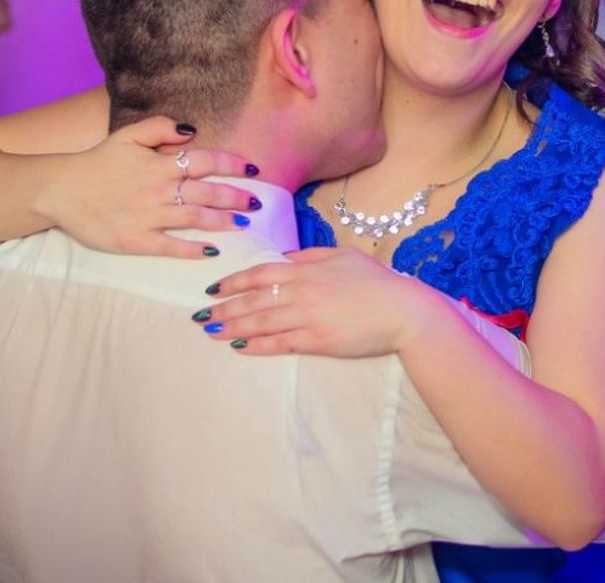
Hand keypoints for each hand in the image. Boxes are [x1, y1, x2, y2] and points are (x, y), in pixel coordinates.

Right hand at [38, 116, 258, 258]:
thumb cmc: (97, 162)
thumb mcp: (127, 135)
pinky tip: (213, 250)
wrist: (60, 190)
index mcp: (159, 164)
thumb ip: (160, 127)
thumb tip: (192, 130)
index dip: (232, 165)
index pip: (205, 161)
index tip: (253, 169)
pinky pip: (170, 246)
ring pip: (195, 219)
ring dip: (223, 222)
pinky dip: (193, 249)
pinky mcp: (136, 240)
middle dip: (236, 197)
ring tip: (244, 224)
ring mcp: (148, 216)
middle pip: (207, 193)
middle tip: (257, 203)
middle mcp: (159, 189)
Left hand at [198, 247, 440, 356]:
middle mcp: (303, 291)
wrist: (403, 310)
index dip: (234, 281)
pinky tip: (241, 348)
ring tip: (212, 332)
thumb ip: (311, 255)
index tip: (214, 288)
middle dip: (225, 307)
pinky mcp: (318, 340)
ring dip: (233, 327)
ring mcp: (309, 317)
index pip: (260, 273)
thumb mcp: (343, 256)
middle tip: (201, 315)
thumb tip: (286, 258)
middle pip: (254, 299)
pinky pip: (280, 343)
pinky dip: (258, 346)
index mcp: (307, 269)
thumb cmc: (376, 282)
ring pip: (261, 322)